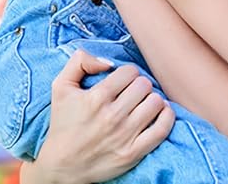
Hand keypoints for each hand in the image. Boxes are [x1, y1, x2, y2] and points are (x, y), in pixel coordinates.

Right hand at [22, 50, 174, 183]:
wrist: (61, 166)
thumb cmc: (63, 123)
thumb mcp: (61, 86)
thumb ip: (80, 62)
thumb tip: (107, 61)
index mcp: (96, 98)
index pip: (130, 71)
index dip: (128, 73)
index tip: (123, 80)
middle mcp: (111, 116)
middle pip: (144, 85)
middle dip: (140, 84)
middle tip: (133, 91)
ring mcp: (124, 136)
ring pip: (155, 102)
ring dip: (152, 99)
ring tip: (144, 102)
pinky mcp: (133, 153)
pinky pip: (162, 129)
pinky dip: (166, 116)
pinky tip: (160, 112)